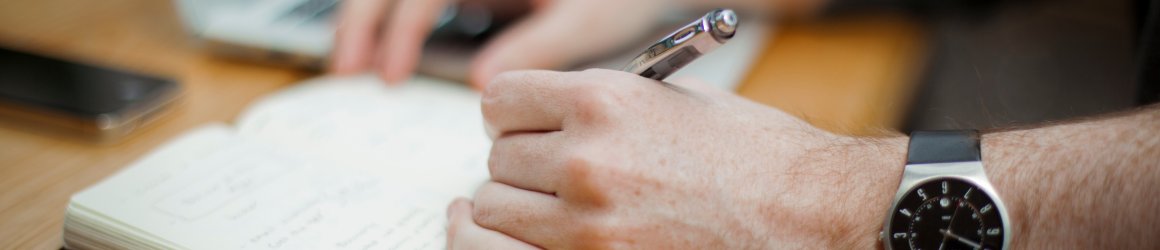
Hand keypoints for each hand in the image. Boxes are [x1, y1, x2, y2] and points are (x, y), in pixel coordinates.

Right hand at [330, 0, 667, 87]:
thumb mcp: (582, 22)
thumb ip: (533, 47)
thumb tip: (481, 84)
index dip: (398, 32)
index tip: (388, 76)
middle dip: (362, 19)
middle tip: (346, 69)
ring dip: (369, 17)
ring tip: (352, 65)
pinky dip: (396, 21)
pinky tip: (388, 55)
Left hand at [452, 69, 908, 247]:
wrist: (809, 215)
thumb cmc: (756, 157)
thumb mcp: (673, 100)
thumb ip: (600, 102)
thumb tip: (550, 112)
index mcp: (603, 101)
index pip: (500, 100)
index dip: (513, 114)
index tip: (524, 126)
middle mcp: (587, 159)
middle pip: (497, 158)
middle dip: (523, 163)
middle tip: (554, 171)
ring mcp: (589, 222)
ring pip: (498, 211)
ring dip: (523, 208)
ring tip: (564, 207)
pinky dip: (536, 242)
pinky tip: (570, 233)